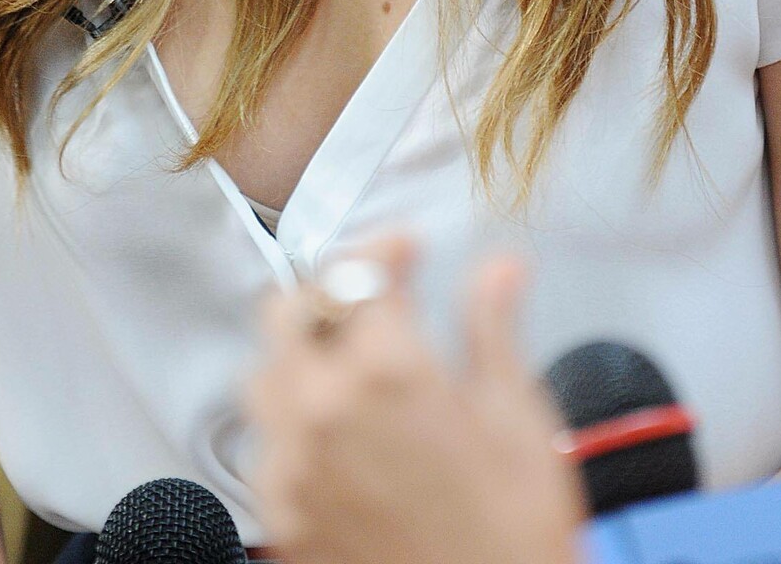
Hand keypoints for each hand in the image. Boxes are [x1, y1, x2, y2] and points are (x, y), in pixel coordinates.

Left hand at [248, 238, 583, 563]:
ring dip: (299, 355)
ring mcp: (293, 467)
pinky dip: (290, 424)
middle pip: (288, 311)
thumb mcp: (518, 418)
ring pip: (262, 374)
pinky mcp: (281, 517)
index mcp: (388, 370)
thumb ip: (492, 328)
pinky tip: (334, 436)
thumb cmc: (514, 535)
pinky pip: (262, 446)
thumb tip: (500, 267)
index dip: (385, 245)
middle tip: (372, 301)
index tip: (408, 250)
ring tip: (348, 365)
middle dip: (330, 291)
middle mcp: (324, 409)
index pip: (358, 269)